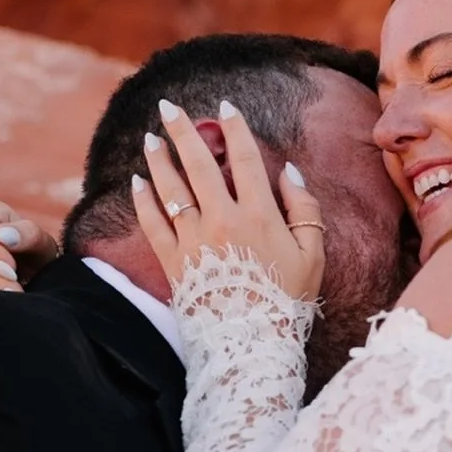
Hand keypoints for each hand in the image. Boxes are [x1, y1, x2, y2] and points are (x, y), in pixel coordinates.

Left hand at [134, 100, 323, 300]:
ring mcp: (194, 241)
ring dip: (158, 160)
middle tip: (167, 107)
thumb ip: (304, 209)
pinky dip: (143, 201)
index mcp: (260, 215)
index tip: (225, 107)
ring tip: (149, 138)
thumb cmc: (288, 301)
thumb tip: (287, 172)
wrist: (253, 344)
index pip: (246, 159)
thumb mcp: (314, 254)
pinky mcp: (173, 262)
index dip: (236, 129)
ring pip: (171, 189)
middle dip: (182, 131)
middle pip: (199, 165)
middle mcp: (223, 220)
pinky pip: (153, 224)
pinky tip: (137, 182)